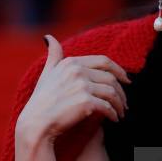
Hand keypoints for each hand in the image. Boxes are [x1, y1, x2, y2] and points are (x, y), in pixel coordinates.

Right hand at [16, 34, 130, 142]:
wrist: (35, 124)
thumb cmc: (41, 101)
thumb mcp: (47, 73)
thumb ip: (53, 56)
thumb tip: (49, 37)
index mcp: (71, 62)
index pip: (104, 61)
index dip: (119, 70)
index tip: (126, 80)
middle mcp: (78, 71)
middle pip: (111, 77)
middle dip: (122, 90)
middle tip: (125, 101)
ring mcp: (82, 86)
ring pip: (112, 92)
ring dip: (120, 103)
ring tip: (121, 112)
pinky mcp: (86, 102)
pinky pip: (108, 107)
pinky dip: (114, 113)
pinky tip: (114, 119)